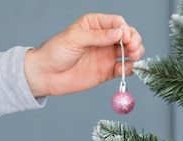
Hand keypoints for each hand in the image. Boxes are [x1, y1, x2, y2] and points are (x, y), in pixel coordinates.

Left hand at [23, 13, 143, 96]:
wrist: (46, 75)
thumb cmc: (55, 51)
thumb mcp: (75, 38)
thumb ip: (97, 36)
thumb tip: (119, 33)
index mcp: (95, 25)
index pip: (117, 23)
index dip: (125, 30)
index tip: (126, 38)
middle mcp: (103, 39)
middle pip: (128, 36)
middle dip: (135, 41)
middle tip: (133, 49)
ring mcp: (106, 55)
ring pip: (129, 52)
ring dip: (136, 54)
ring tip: (134, 58)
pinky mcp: (107, 72)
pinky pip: (124, 69)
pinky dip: (129, 69)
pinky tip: (125, 70)